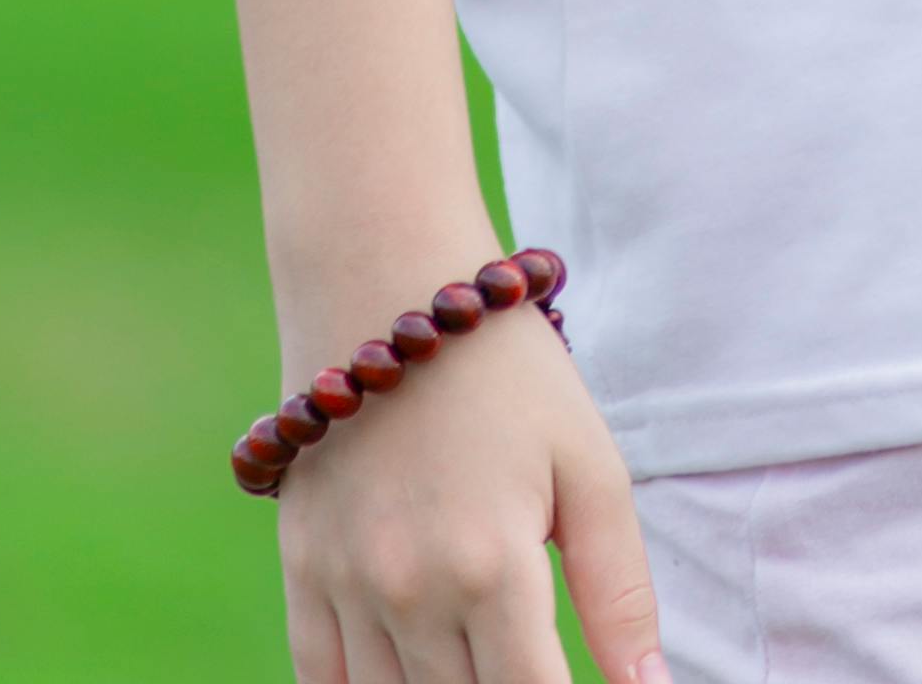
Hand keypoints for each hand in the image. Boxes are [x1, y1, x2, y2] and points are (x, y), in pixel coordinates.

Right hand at [274, 302, 665, 683]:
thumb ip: (620, 589)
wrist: (385, 278)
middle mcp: (409, 592)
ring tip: (481, 656)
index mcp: (491, 568)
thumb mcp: (589, 463)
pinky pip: (322, 678)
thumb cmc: (506, 369)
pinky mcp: (302, 568)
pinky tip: (406, 674)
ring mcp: (345, 585)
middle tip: (531, 653)